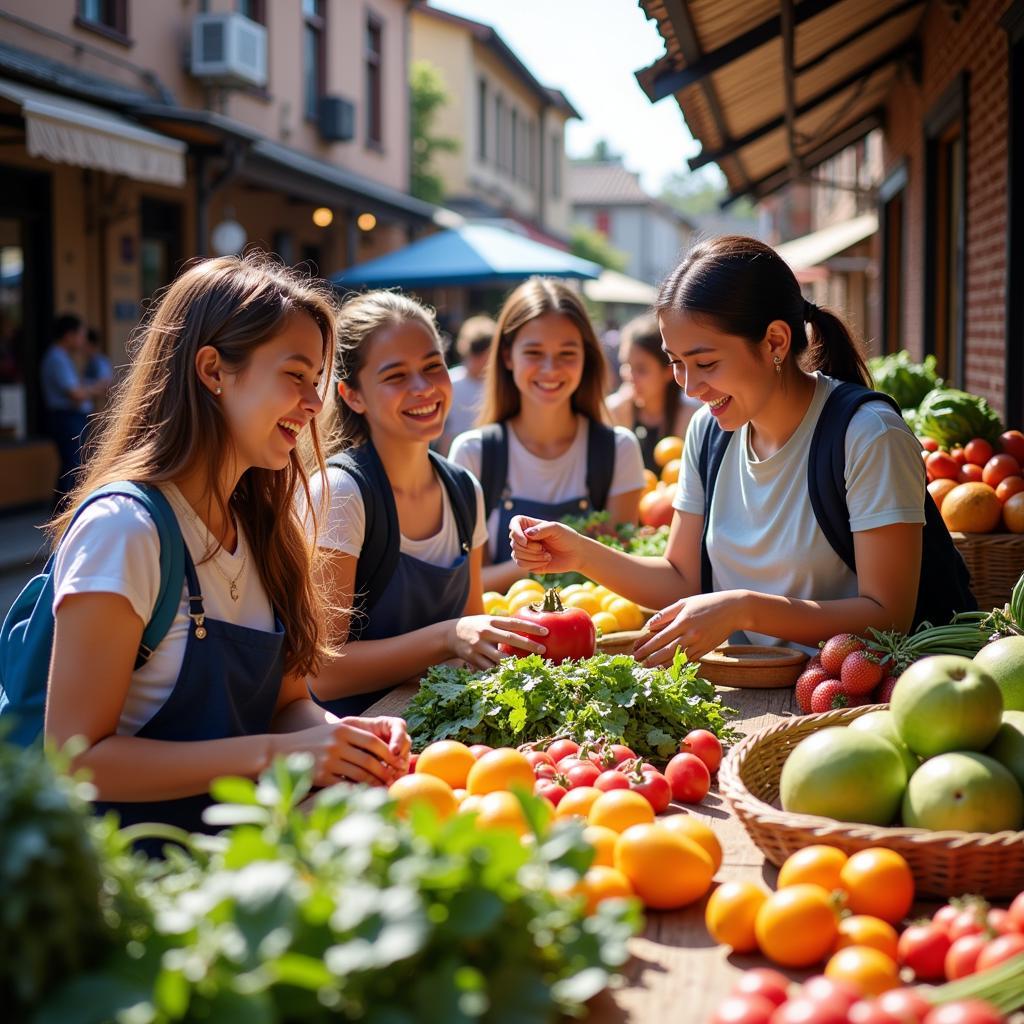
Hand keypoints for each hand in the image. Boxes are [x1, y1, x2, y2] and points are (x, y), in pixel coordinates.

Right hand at [283, 719, 406, 787]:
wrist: (280, 751)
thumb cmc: (312, 741)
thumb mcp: (332, 731)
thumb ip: (354, 736)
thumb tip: (382, 747)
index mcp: (343, 729)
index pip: (373, 742)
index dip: (388, 753)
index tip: (397, 762)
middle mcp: (337, 743)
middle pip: (369, 760)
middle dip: (384, 771)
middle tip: (394, 779)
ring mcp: (328, 760)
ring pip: (360, 775)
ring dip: (375, 783)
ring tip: (384, 788)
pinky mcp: (321, 776)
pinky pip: (345, 785)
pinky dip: (358, 791)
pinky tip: (365, 794)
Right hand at [448, 614, 547, 669]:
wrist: (451, 634)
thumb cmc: (478, 627)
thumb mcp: (489, 621)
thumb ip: (505, 625)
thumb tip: (530, 627)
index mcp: (492, 621)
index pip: (514, 623)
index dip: (530, 627)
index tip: (546, 632)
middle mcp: (485, 632)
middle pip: (509, 639)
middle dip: (528, 645)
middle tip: (543, 650)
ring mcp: (478, 646)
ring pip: (499, 657)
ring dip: (515, 663)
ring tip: (530, 667)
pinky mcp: (473, 659)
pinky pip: (489, 668)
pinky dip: (501, 672)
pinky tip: (512, 676)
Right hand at [509, 515, 583, 574]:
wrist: (576, 554)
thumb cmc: (567, 538)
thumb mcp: (557, 529)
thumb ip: (542, 529)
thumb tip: (527, 534)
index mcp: (531, 525)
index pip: (514, 523)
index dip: (515, 531)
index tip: (525, 540)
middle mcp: (526, 537)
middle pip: (514, 543)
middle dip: (529, 548)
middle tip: (543, 548)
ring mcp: (526, 550)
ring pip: (516, 555)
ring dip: (533, 557)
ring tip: (547, 555)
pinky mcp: (528, 562)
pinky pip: (521, 564)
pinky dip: (533, 564)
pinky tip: (545, 562)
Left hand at [632, 590, 746, 665]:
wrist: (733, 610)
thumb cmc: (706, 603)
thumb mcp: (684, 603)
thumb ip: (665, 614)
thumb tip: (649, 626)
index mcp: (683, 621)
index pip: (659, 638)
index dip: (646, 647)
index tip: (635, 652)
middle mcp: (690, 635)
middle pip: (666, 651)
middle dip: (650, 659)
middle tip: (638, 664)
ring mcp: (699, 644)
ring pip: (676, 659)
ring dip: (661, 665)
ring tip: (648, 669)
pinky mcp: (705, 650)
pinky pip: (688, 660)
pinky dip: (676, 666)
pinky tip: (666, 668)